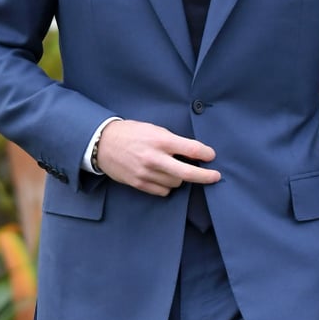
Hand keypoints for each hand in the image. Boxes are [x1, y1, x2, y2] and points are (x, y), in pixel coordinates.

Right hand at [96, 119, 220, 194]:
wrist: (103, 144)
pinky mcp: (139, 184)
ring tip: (176, 168)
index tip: (212, 156)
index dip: (206, 154)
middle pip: (187, 173)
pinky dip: (168, 185)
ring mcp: (146, 173)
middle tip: (215, 176)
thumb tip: (193, 153)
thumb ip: (174, 141)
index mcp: (160, 140)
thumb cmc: (132, 133)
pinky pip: (163, 190)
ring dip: (181, 178)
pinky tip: (165, 177)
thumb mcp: (154, 129)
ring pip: (176, 183)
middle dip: (205, 176)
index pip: (191, 149)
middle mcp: (154, 158)